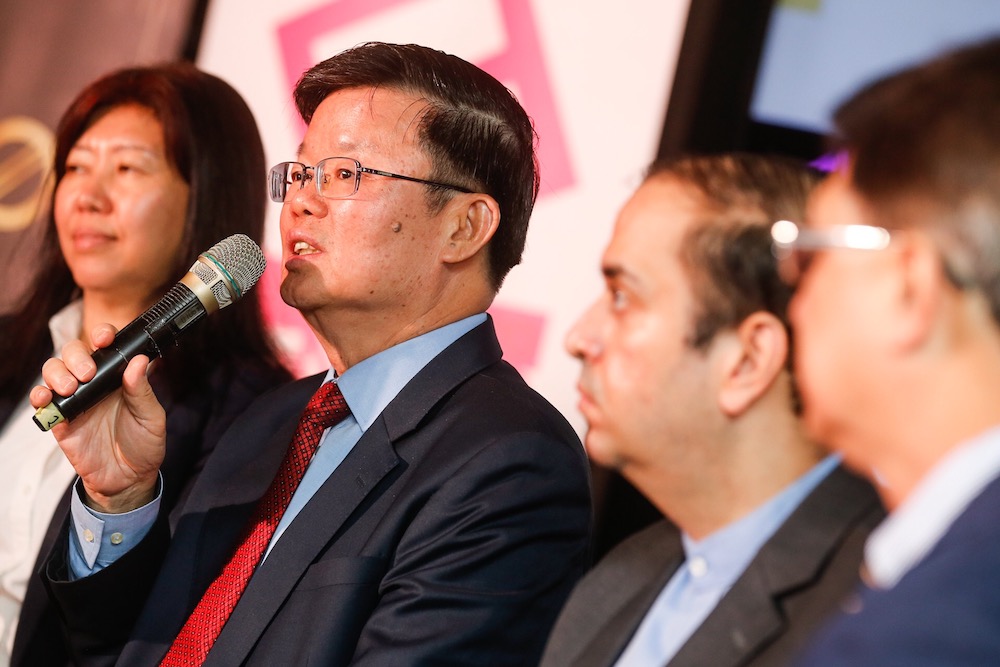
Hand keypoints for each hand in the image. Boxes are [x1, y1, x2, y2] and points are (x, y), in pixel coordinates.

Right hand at [30, 323, 165, 512]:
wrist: (128, 479)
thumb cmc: (144, 445)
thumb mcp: (151, 418)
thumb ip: (143, 391)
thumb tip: (140, 361)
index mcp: (119, 377)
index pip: (106, 347)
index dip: (102, 335)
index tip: (104, 337)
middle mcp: (95, 384)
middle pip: (74, 353)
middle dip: (76, 356)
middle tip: (88, 373)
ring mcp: (76, 400)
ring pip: (54, 372)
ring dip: (57, 373)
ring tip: (71, 387)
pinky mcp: (61, 420)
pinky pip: (43, 403)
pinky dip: (39, 396)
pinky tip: (46, 397)